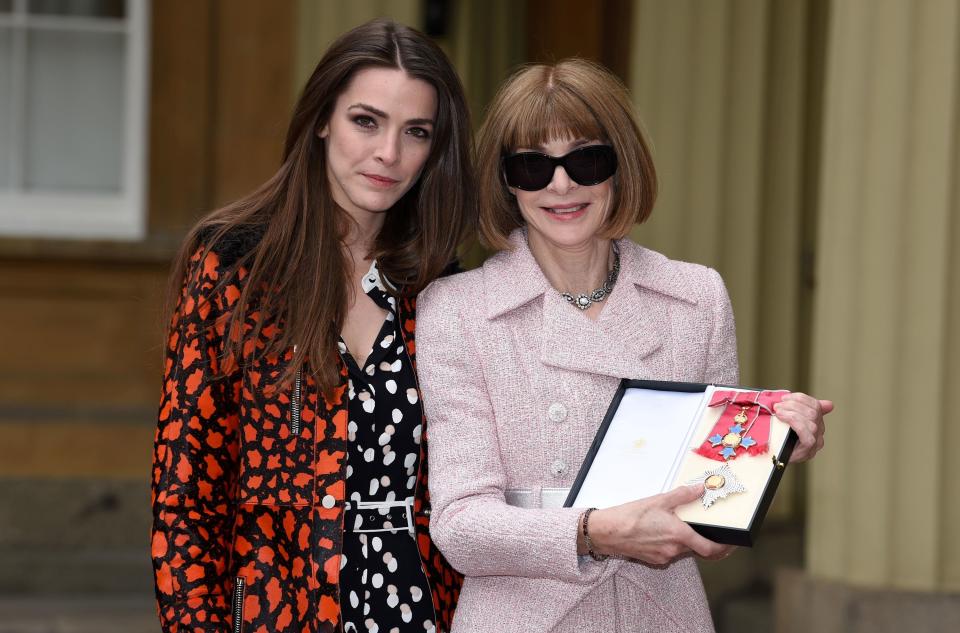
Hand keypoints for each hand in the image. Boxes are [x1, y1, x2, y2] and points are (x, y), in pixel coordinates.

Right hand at [587, 485, 726, 565]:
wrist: (607, 532)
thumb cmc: (630, 516)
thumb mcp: (659, 500)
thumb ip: (682, 495)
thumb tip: (700, 489)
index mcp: (679, 535)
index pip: (710, 549)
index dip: (723, 549)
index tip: (731, 545)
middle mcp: (673, 550)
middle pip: (696, 549)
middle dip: (700, 540)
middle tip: (703, 529)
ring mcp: (663, 557)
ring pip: (681, 550)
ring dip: (683, 541)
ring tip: (674, 525)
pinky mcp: (652, 560)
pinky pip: (668, 553)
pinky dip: (669, 544)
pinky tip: (659, 532)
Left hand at [773, 392, 832, 461]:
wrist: (771, 458)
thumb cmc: (778, 438)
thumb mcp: (787, 421)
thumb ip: (800, 410)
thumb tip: (829, 405)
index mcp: (816, 423)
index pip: (816, 406)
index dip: (801, 398)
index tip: (784, 397)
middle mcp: (819, 433)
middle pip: (813, 412)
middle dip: (793, 405)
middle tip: (777, 405)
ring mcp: (816, 443)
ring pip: (811, 422)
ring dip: (791, 412)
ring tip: (777, 411)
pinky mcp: (809, 451)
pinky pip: (807, 434)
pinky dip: (794, 421)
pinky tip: (781, 418)